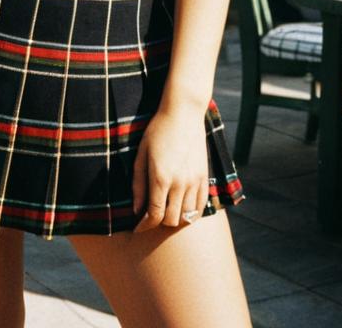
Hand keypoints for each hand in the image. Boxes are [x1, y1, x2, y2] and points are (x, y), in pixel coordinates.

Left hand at [131, 106, 208, 231]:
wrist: (183, 114)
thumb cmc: (157, 131)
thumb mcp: (141, 154)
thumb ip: (138, 184)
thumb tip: (136, 209)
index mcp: (160, 178)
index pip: (154, 215)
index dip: (144, 226)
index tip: (137, 228)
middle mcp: (179, 184)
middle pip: (171, 220)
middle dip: (158, 224)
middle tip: (149, 218)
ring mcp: (194, 182)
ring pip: (187, 217)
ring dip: (175, 221)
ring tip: (165, 215)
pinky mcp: (204, 178)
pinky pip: (201, 206)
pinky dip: (191, 214)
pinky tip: (182, 211)